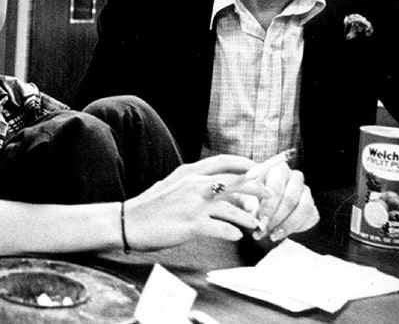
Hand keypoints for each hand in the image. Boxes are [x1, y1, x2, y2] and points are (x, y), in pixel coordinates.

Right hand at [124, 155, 270, 250]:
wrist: (128, 222)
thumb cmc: (151, 206)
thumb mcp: (172, 185)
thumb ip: (194, 183)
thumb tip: (217, 187)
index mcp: (188, 172)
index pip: (223, 162)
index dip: (244, 164)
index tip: (258, 168)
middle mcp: (193, 185)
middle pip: (235, 183)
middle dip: (257, 188)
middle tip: (270, 195)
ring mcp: (193, 205)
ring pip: (233, 209)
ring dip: (248, 218)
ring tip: (254, 224)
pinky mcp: (191, 225)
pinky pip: (222, 230)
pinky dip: (232, 233)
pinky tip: (235, 236)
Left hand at [248, 160, 318, 242]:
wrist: (271, 212)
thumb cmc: (255, 200)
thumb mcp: (248, 200)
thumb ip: (249, 203)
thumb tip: (252, 211)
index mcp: (275, 169)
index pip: (275, 187)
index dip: (268, 206)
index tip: (260, 220)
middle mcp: (292, 175)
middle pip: (289, 197)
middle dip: (275, 216)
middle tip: (264, 229)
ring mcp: (304, 188)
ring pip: (300, 207)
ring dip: (284, 224)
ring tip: (271, 235)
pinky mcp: (311, 201)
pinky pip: (306, 214)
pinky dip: (291, 226)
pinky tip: (279, 234)